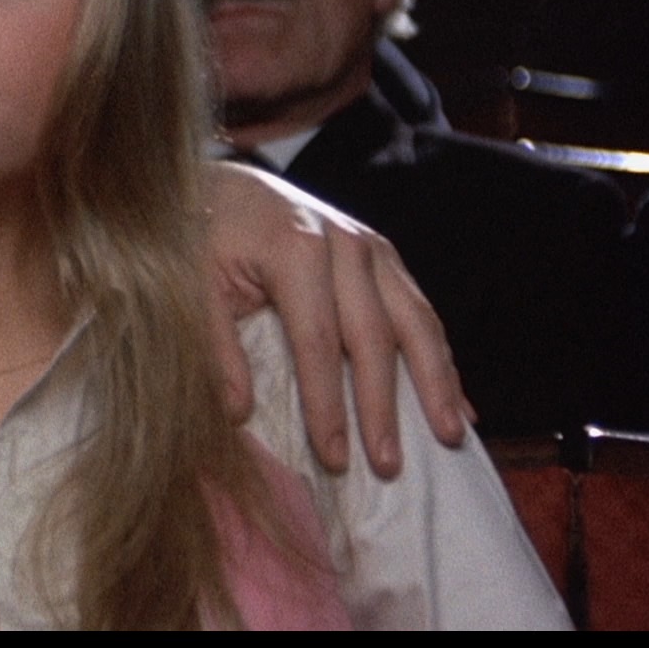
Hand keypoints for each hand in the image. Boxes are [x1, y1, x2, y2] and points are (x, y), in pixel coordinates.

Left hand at [202, 161, 471, 478]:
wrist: (218, 183)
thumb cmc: (199, 236)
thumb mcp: (190, 283)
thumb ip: (214, 344)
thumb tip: (238, 413)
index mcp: (295, 249)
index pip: (318, 342)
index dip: (327, 405)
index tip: (334, 459)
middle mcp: (343, 244)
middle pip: (374, 337)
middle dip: (383, 406)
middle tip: (389, 465)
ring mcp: (370, 245)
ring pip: (415, 320)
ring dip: (436, 382)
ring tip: (450, 436)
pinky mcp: (382, 253)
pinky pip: (419, 309)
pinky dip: (440, 358)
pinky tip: (458, 401)